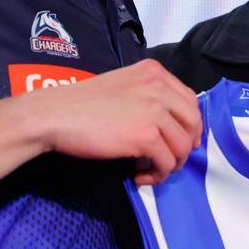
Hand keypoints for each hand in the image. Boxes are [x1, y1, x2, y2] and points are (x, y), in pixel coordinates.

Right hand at [34, 59, 200, 185]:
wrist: (55, 115)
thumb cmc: (80, 103)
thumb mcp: (122, 85)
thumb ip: (146, 95)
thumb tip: (167, 124)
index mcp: (154, 72)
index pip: (190, 99)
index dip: (191, 125)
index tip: (182, 140)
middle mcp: (159, 87)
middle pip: (193, 122)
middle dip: (186, 146)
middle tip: (170, 161)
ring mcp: (154, 110)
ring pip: (183, 146)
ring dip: (170, 164)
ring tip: (150, 170)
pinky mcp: (146, 135)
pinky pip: (166, 162)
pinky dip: (156, 175)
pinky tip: (138, 175)